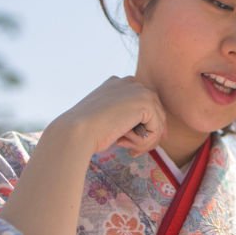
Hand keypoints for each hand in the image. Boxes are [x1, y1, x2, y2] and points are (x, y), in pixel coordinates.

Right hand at [51, 76, 166, 157]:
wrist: (77, 131)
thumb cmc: (87, 131)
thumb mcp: (108, 120)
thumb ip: (127, 119)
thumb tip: (157, 133)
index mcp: (118, 84)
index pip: (143, 105)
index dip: (144, 126)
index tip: (135, 145)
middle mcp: (130, 83)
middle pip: (155, 112)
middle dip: (149, 135)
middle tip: (134, 151)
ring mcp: (140, 91)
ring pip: (158, 122)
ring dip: (146, 141)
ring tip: (130, 149)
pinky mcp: (146, 103)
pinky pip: (157, 129)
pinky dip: (145, 142)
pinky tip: (126, 142)